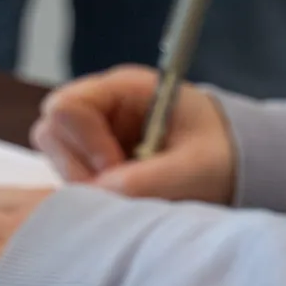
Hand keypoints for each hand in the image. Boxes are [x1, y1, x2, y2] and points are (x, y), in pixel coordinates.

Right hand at [31, 65, 235, 202]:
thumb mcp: (197, 168)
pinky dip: (90, 192)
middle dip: (79, 166)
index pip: (68, 106)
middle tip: (120, 186)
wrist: (234, 167)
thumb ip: (150, 178)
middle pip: (51, 130)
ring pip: (56, 156)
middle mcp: (103, 107)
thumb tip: (101, 191)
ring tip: (126, 192)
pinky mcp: (94, 160)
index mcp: (126, 90)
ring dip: (83, 182)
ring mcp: (94, 133)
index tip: (115, 167)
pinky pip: (72, 176)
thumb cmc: (221, 156)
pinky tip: (124, 195)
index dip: (84, 141)